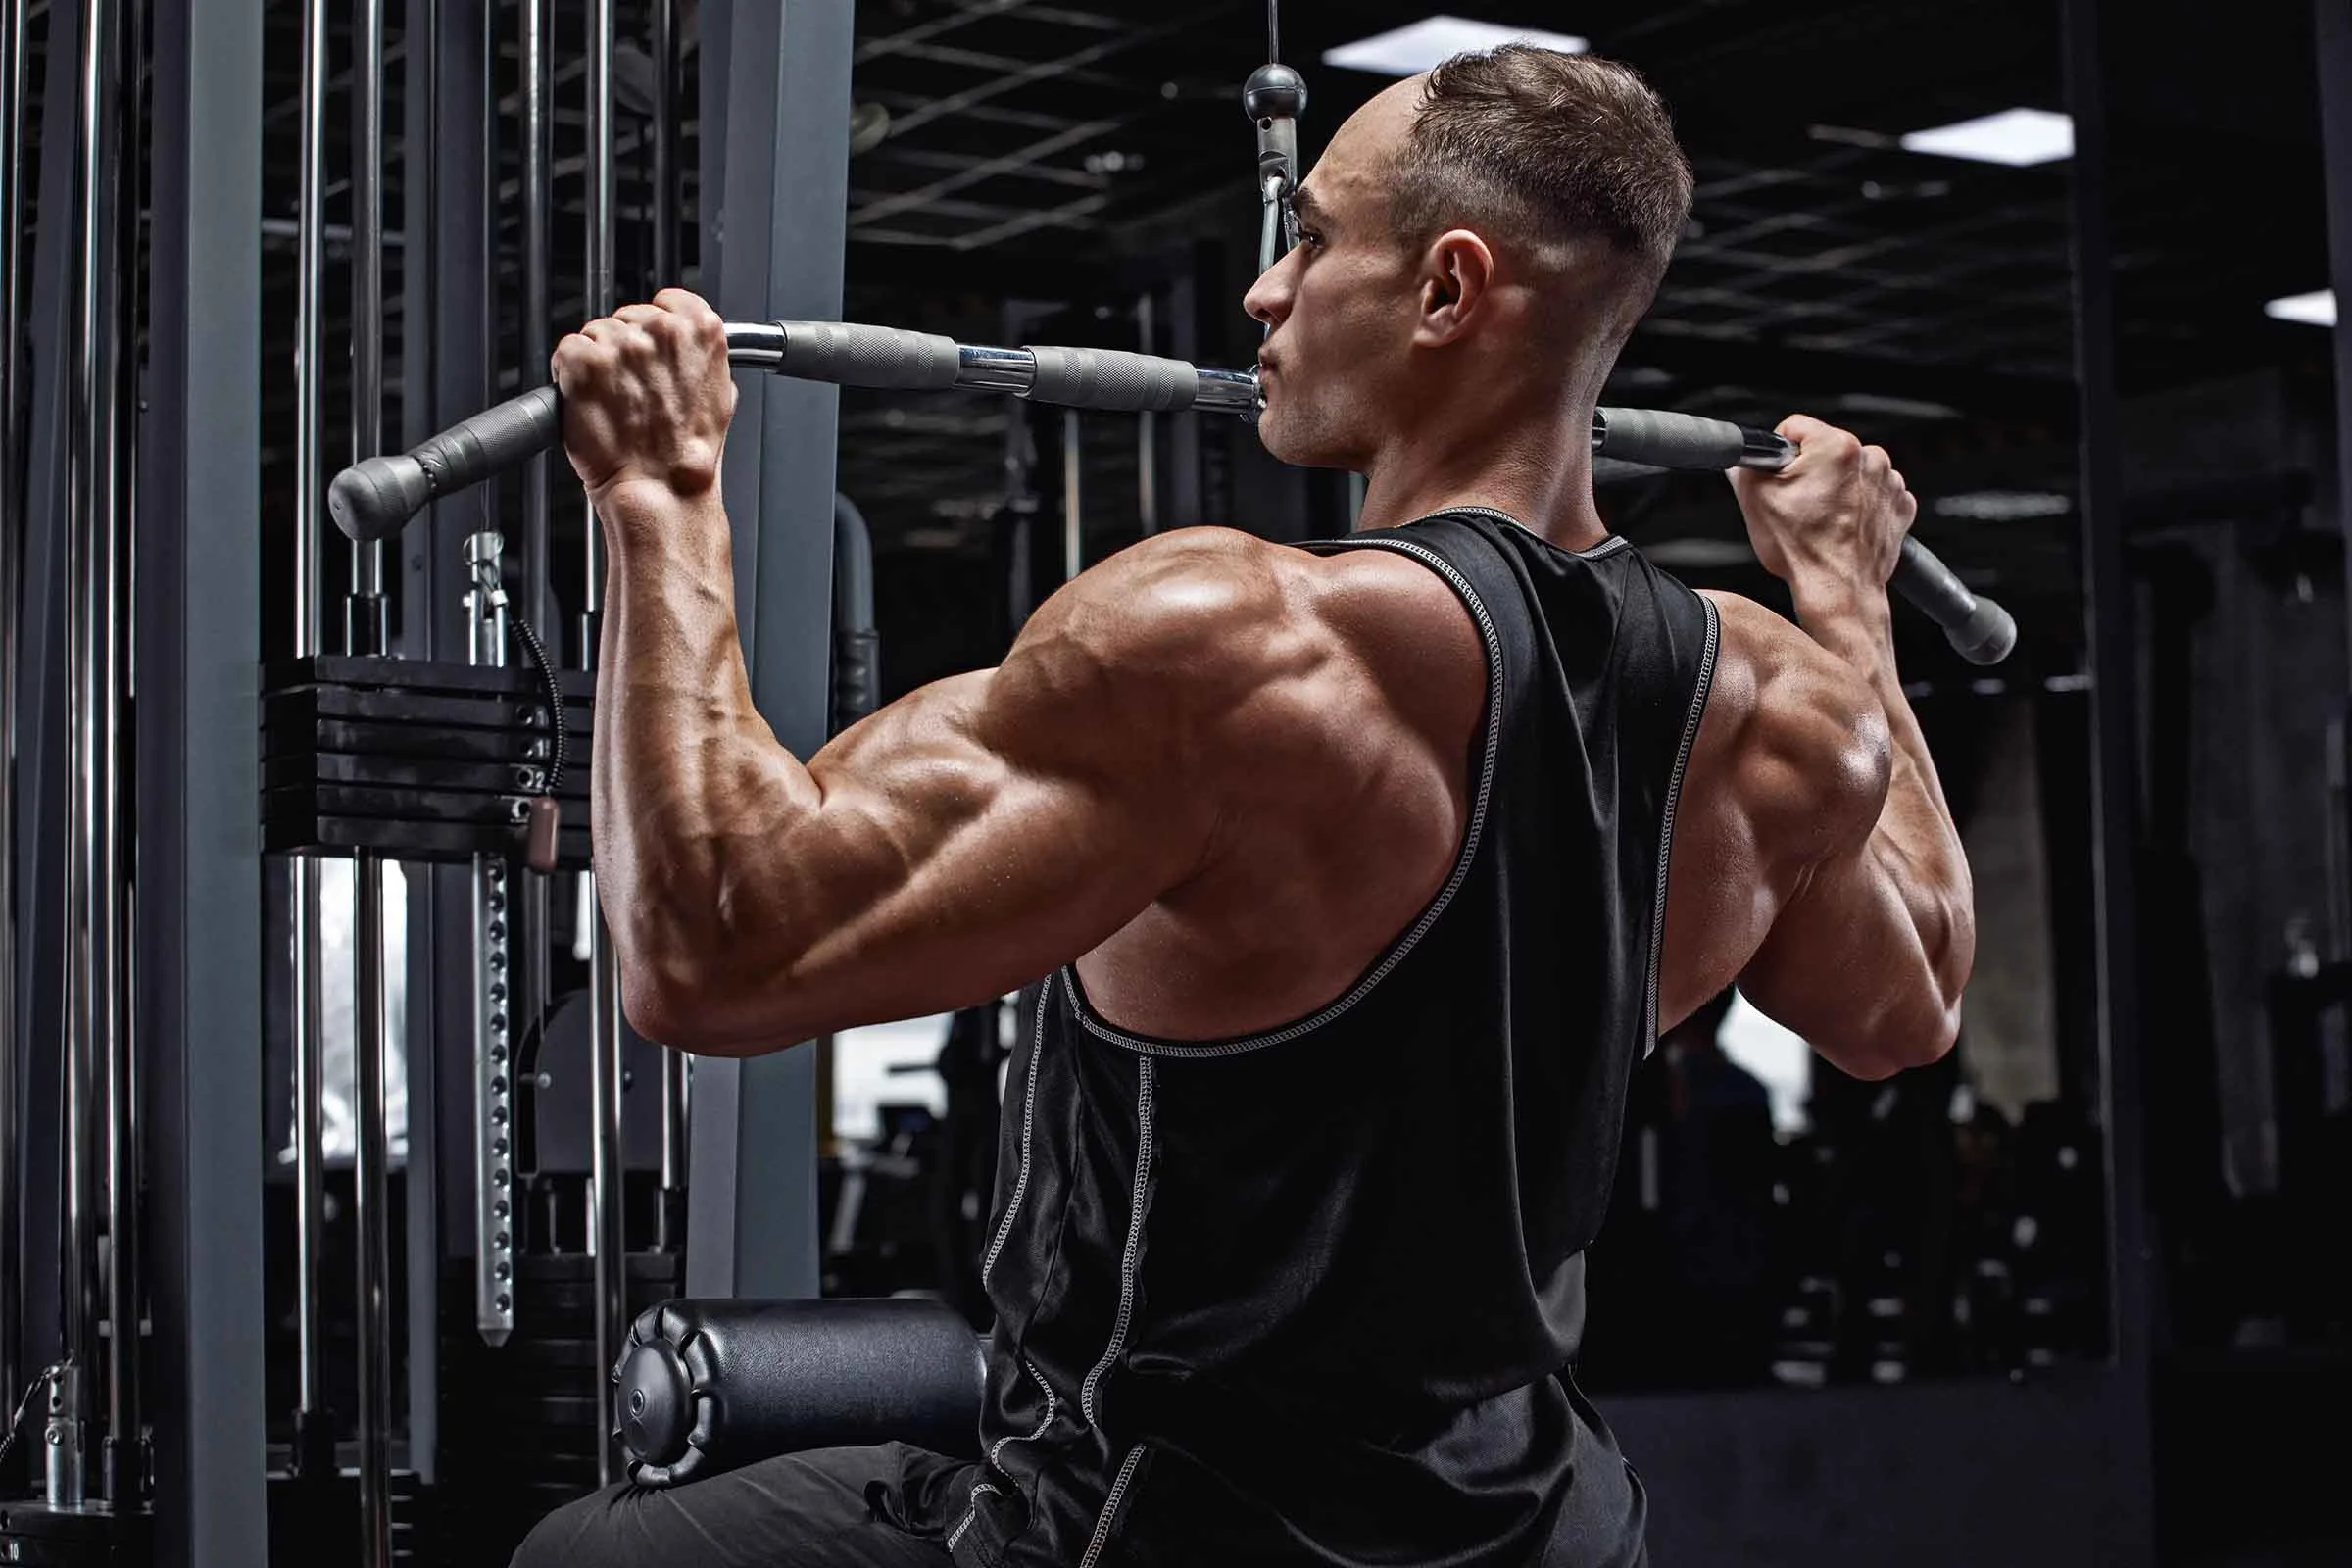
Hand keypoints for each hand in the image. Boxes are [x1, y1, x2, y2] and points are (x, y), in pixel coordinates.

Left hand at [551, 288, 735, 503]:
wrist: (660, 486)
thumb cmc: (687, 453)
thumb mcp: (720, 396)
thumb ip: (703, 357)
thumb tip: (689, 347)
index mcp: (700, 329)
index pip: (666, 302)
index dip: (653, 328)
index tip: (652, 353)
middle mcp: (661, 330)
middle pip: (627, 317)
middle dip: (623, 348)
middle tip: (632, 389)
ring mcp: (621, 344)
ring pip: (595, 334)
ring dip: (597, 363)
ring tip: (614, 400)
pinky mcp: (584, 361)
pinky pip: (568, 352)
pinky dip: (570, 375)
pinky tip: (592, 400)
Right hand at [1726, 414, 1916, 592]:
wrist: (1838, 591)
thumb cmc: (1804, 551)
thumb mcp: (1754, 499)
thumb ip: (1744, 465)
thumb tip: (1743, 458)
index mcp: (1836, 447)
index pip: (1795, 428)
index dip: (1779, 453)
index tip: (1779, 475)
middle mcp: (1870, 458)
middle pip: (1826, 451)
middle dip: (1811, 472)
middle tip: (1798, 505)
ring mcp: (1890, 483)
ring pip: (1851, 473)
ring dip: (1837, 489)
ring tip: (1822, 520)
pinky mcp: (1900, 506)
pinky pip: (1873, 494)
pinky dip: (1860, 506)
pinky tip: (1843, 526)